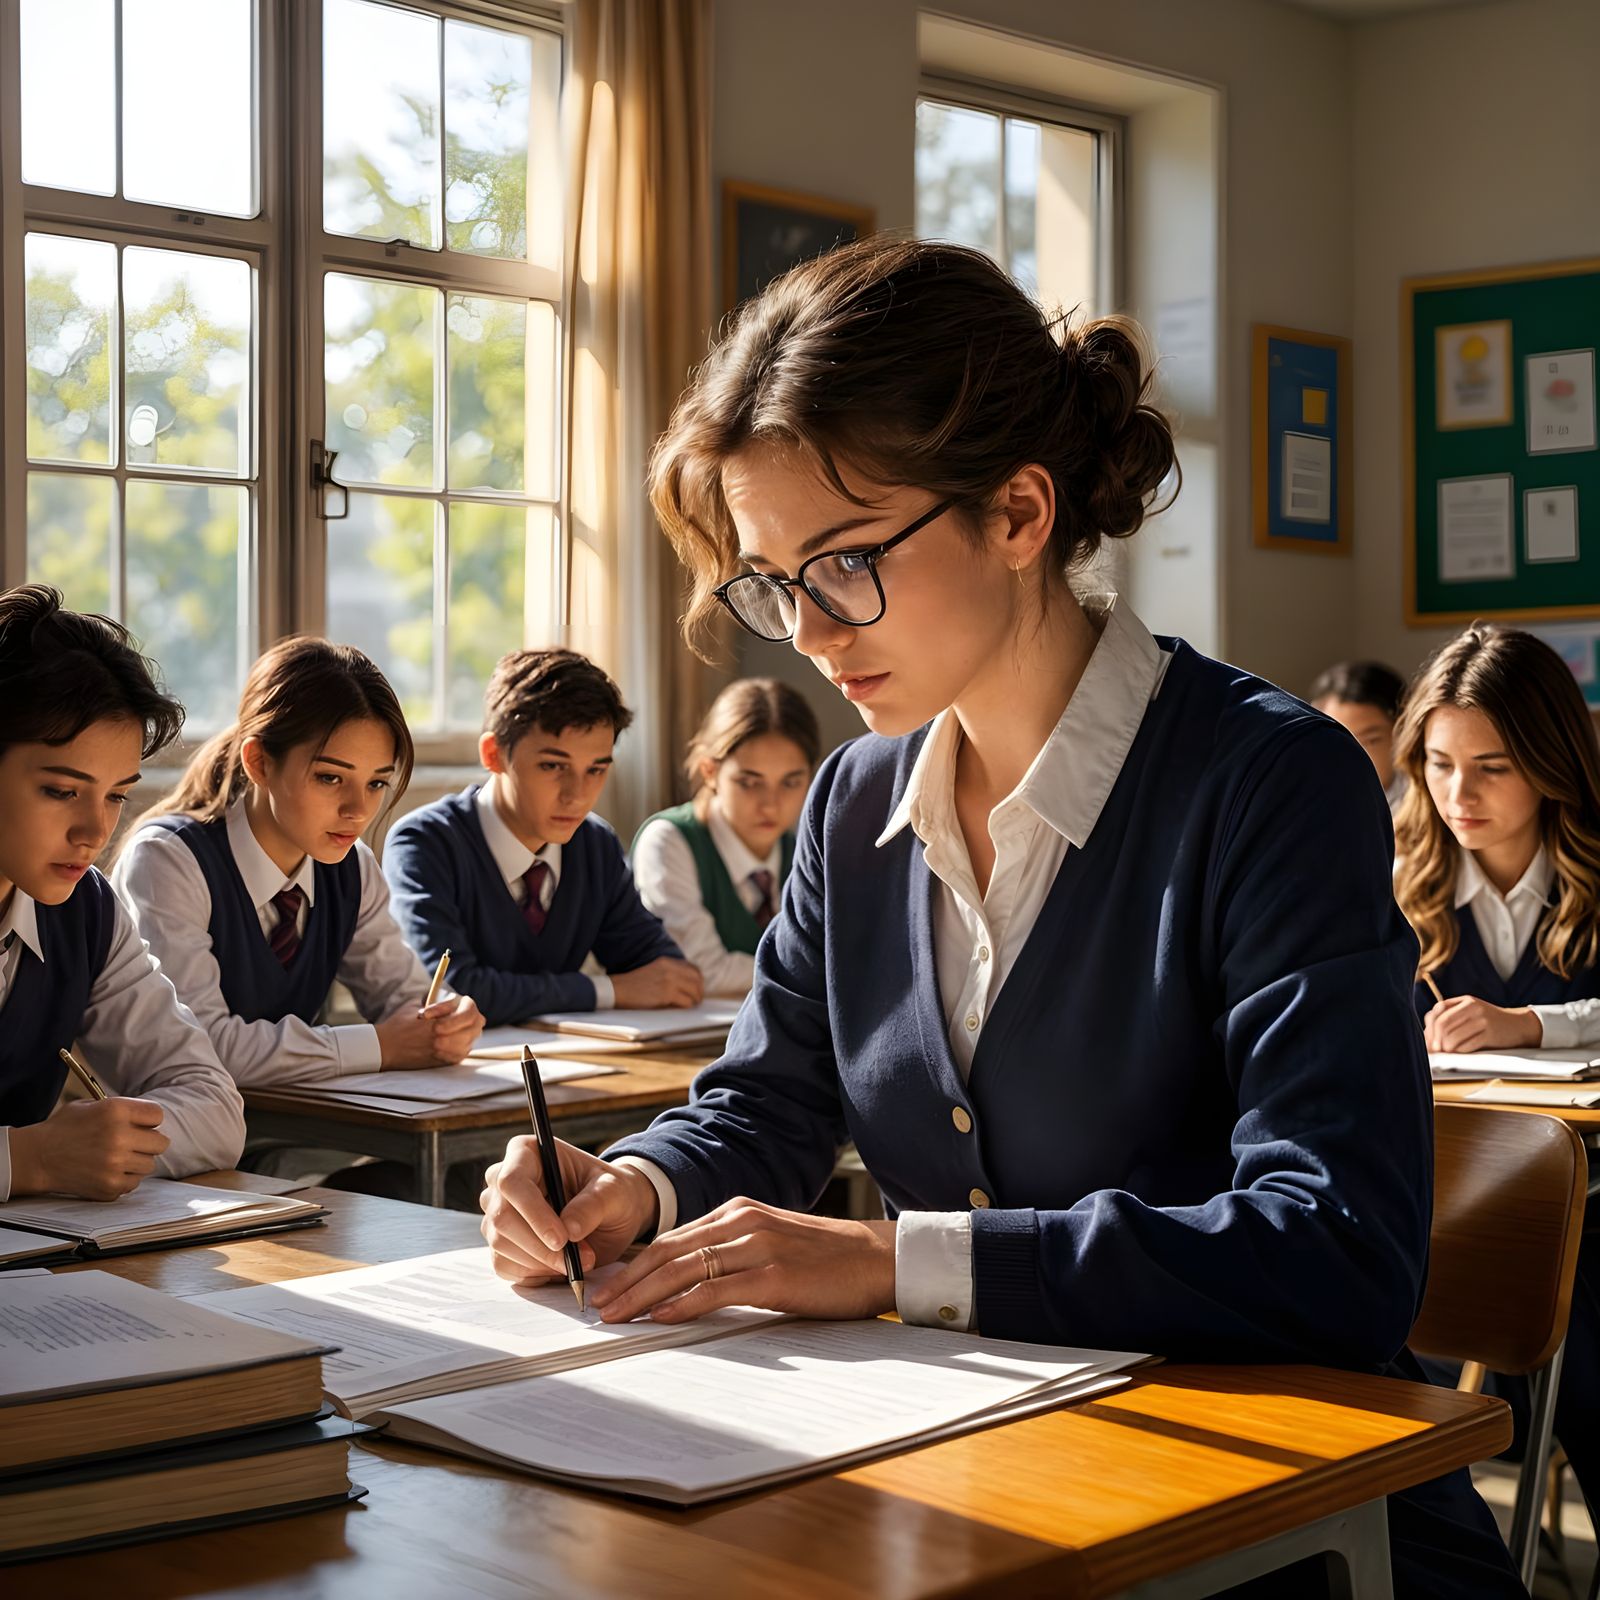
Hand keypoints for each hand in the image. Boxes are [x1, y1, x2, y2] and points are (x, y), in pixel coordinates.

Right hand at [9, 1097, 168, 1199]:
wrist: (37, 1157)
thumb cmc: (63, 1129)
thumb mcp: (90, 1105)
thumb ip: (121, 1108)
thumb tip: (149, 1117)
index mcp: (116, 1111)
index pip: (157, 1115)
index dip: (149, 1121)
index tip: (141, 1125)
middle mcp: (119, 1137)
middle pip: (161, 1142)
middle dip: (148, 1142)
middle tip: (133, 1144)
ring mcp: (115, 1164)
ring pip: (149, 1164)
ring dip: (137, 1162)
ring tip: (117, 1158)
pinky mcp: (110, 1186)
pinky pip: (135, 1183)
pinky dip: (125, 1178)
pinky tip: (109, 1171)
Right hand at [377, 994, 483, 1068]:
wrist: (384, 1048)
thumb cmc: (399, 1024)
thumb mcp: (416, 1005)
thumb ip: (438, 1004)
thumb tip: (456, 1002)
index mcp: (439, 1023)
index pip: (470, 1012)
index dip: (466, 1007)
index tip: (459, 1004)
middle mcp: (444, 1040)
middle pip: (476, 1026)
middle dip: (472, 1019)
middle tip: (464, 1016)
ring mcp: (445, 1053)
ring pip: (472, 1040)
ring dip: (468, 1032)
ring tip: (459, 1027)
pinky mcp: (444, 1063)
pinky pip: (463, 1053)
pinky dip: (462, 1045)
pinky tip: (453, 1039)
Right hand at [480, 1136, 658, 1283]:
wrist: (610, 1215)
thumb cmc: (610, 1193)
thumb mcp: (613, 1192)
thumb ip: (592, 1206)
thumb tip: (569, 1231)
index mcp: (526, 1153)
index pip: (512, 1181)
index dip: (533, 1213)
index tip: (561, 1239)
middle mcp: (502, 1181)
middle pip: (502, 1218)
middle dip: (541, 1247)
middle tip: (582, 1258)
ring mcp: (497, 1213)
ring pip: (502, 1245)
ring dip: (544, 1263)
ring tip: (582, 1259)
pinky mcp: (500, 1244)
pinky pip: (504, 1266)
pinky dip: (536, 1274)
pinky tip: (561, 1266)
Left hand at [588, 1197, 897, 1325]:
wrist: (878, 1258)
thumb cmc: (827, 1260)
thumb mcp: (772, 1246)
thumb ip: (733, 1256)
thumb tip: (689, 1285)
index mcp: (738, 1213)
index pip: (672, 1239)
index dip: (634, 1265)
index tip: (606, 1287)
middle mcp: (742, 1221)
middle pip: (668, 1251)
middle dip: (627, 1280)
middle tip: (596, 1306)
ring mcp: (757, 1245)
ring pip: (684, 1268)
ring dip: (643, 1294)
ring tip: (616, 1316)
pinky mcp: (774, 1274)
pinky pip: (717, 1289)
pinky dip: (683, 1303)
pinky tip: (661, 1317)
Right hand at [609, 957, 703, 1009]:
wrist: (618, 989)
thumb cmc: (634, 984)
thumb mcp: (654, 971)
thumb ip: (669, 974)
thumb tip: (686, 986)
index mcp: (667, 961)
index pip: (693, 969)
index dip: (698, 980)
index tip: (698, 988)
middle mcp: (670, 969)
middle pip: (697, 979)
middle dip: (700, 991)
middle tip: (697, 1000)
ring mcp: (669, 980)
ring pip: (694, 991)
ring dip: (695, 1000)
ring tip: (692, 1005)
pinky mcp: (667, 993)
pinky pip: (686, 1002)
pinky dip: (687, 1006)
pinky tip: (683, 1009)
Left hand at [1424, 995, 1542, 1052]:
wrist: (1520, 1025)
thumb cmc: (1490, 1023)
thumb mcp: (1471, 1013)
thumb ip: (1452, 1019)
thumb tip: (1428, 1037)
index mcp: (1465, 1001)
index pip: (1438, 1010)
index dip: (1430, 1026)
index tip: (1428, 1039)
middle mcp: (1473, 1007)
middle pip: (1443, 1024)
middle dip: (1435, 1040)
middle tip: (1435, 1050)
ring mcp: (1482, 1020)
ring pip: (1453, 1036)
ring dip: (1446, 1048)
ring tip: (1446, 1053)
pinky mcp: (1490, 1034)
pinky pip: (1467, 1045)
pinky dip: (1459, 1052)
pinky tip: (1459, 1054)